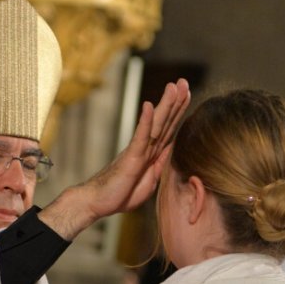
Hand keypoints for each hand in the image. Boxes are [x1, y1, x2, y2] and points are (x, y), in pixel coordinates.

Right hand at [40, 79, 190, 239]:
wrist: (98, 202)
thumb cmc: (121, 193)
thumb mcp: (150, 182)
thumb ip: (160, 164)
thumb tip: (170, 149)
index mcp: (152, 153)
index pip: (169, 128)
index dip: (178, 111)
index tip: (186, 94)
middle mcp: (146, 148)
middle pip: (165, 121)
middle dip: (175, 101)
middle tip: (183, 81)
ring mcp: (139, 150)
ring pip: (155, 124)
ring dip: (165, 105)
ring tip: (173, 87)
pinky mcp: (131, 157)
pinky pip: (140, 137)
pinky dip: (145, 121)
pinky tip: (149, 106)